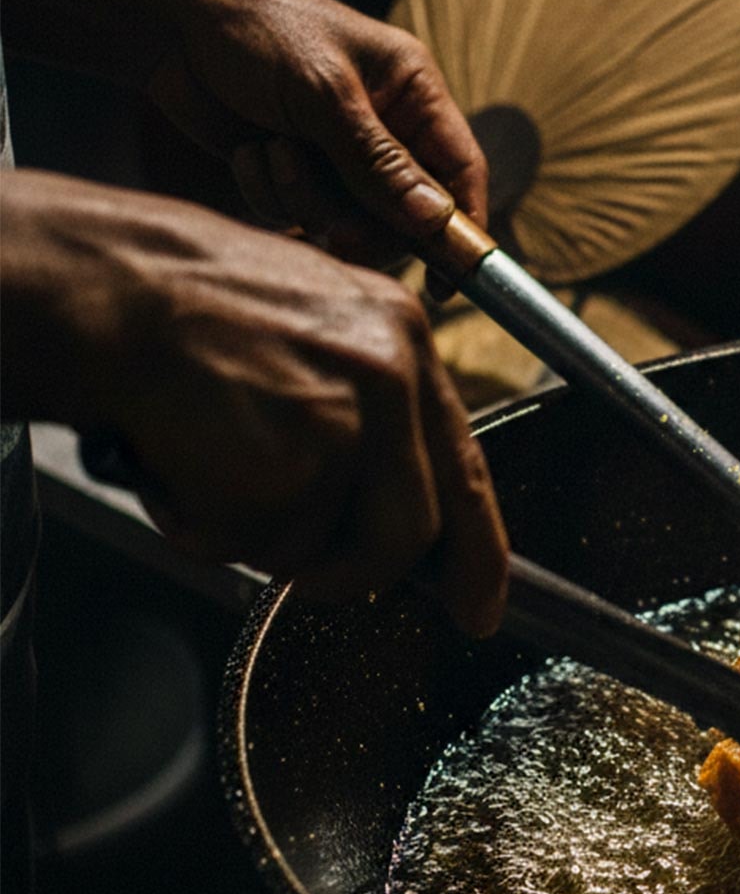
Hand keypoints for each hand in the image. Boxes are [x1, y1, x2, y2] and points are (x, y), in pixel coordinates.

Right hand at [0, 170, 508, 635]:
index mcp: (403, 337)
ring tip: (211, 467)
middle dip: (354, 570)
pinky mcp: (287, 467)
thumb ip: (367, 405)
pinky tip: (180, 464)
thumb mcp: (312, 324)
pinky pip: (255, 544)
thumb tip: (395, 502)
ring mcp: (344, 425)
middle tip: (303, 567)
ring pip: (325, 548)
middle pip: (411, 533)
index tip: (479, 608)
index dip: (479, 554)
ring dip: (262, 537)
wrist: (106, 284)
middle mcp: (391, 378)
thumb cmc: (186, 304)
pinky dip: (205, 527)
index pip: (468, 470)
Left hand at [146, 0, 487, 267]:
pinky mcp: (293, 169)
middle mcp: (384, 127)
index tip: (447, 280)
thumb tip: (435, 222)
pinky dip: (269, 193)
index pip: (461, 172)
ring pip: (347, 221)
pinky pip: (297, 215)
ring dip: (305, 201)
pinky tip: (249, 150)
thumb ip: (380, 164)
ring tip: (274, 152)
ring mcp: (337, 153)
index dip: (462, 227)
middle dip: (361, 222)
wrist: (167, 20)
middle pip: (404, 214)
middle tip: (332, 228)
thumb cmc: (257, 29)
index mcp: (412, 95)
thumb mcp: (325, 94)